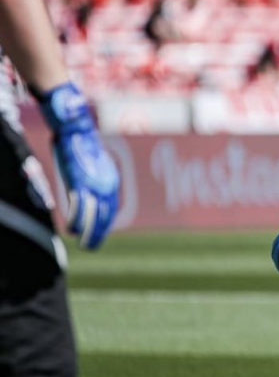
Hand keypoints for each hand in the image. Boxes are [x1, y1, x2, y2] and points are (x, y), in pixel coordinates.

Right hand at [39, 82, 119, 248]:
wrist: (77, 129)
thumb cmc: (82, 146)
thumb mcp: (93, 166)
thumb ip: (94, 180)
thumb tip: (90, 192)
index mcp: (110, 182)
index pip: (110, 210)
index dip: (104, 225)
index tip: (98, 234)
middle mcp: (106, 186)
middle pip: (104, 217)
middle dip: (98, 234)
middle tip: (91, 247)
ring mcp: (93, 184)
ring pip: (92, 215)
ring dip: (88, 232)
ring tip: (83, 245)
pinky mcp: (79, 182)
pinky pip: (79, 206)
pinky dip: (75, 219)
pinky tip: (71, 229)